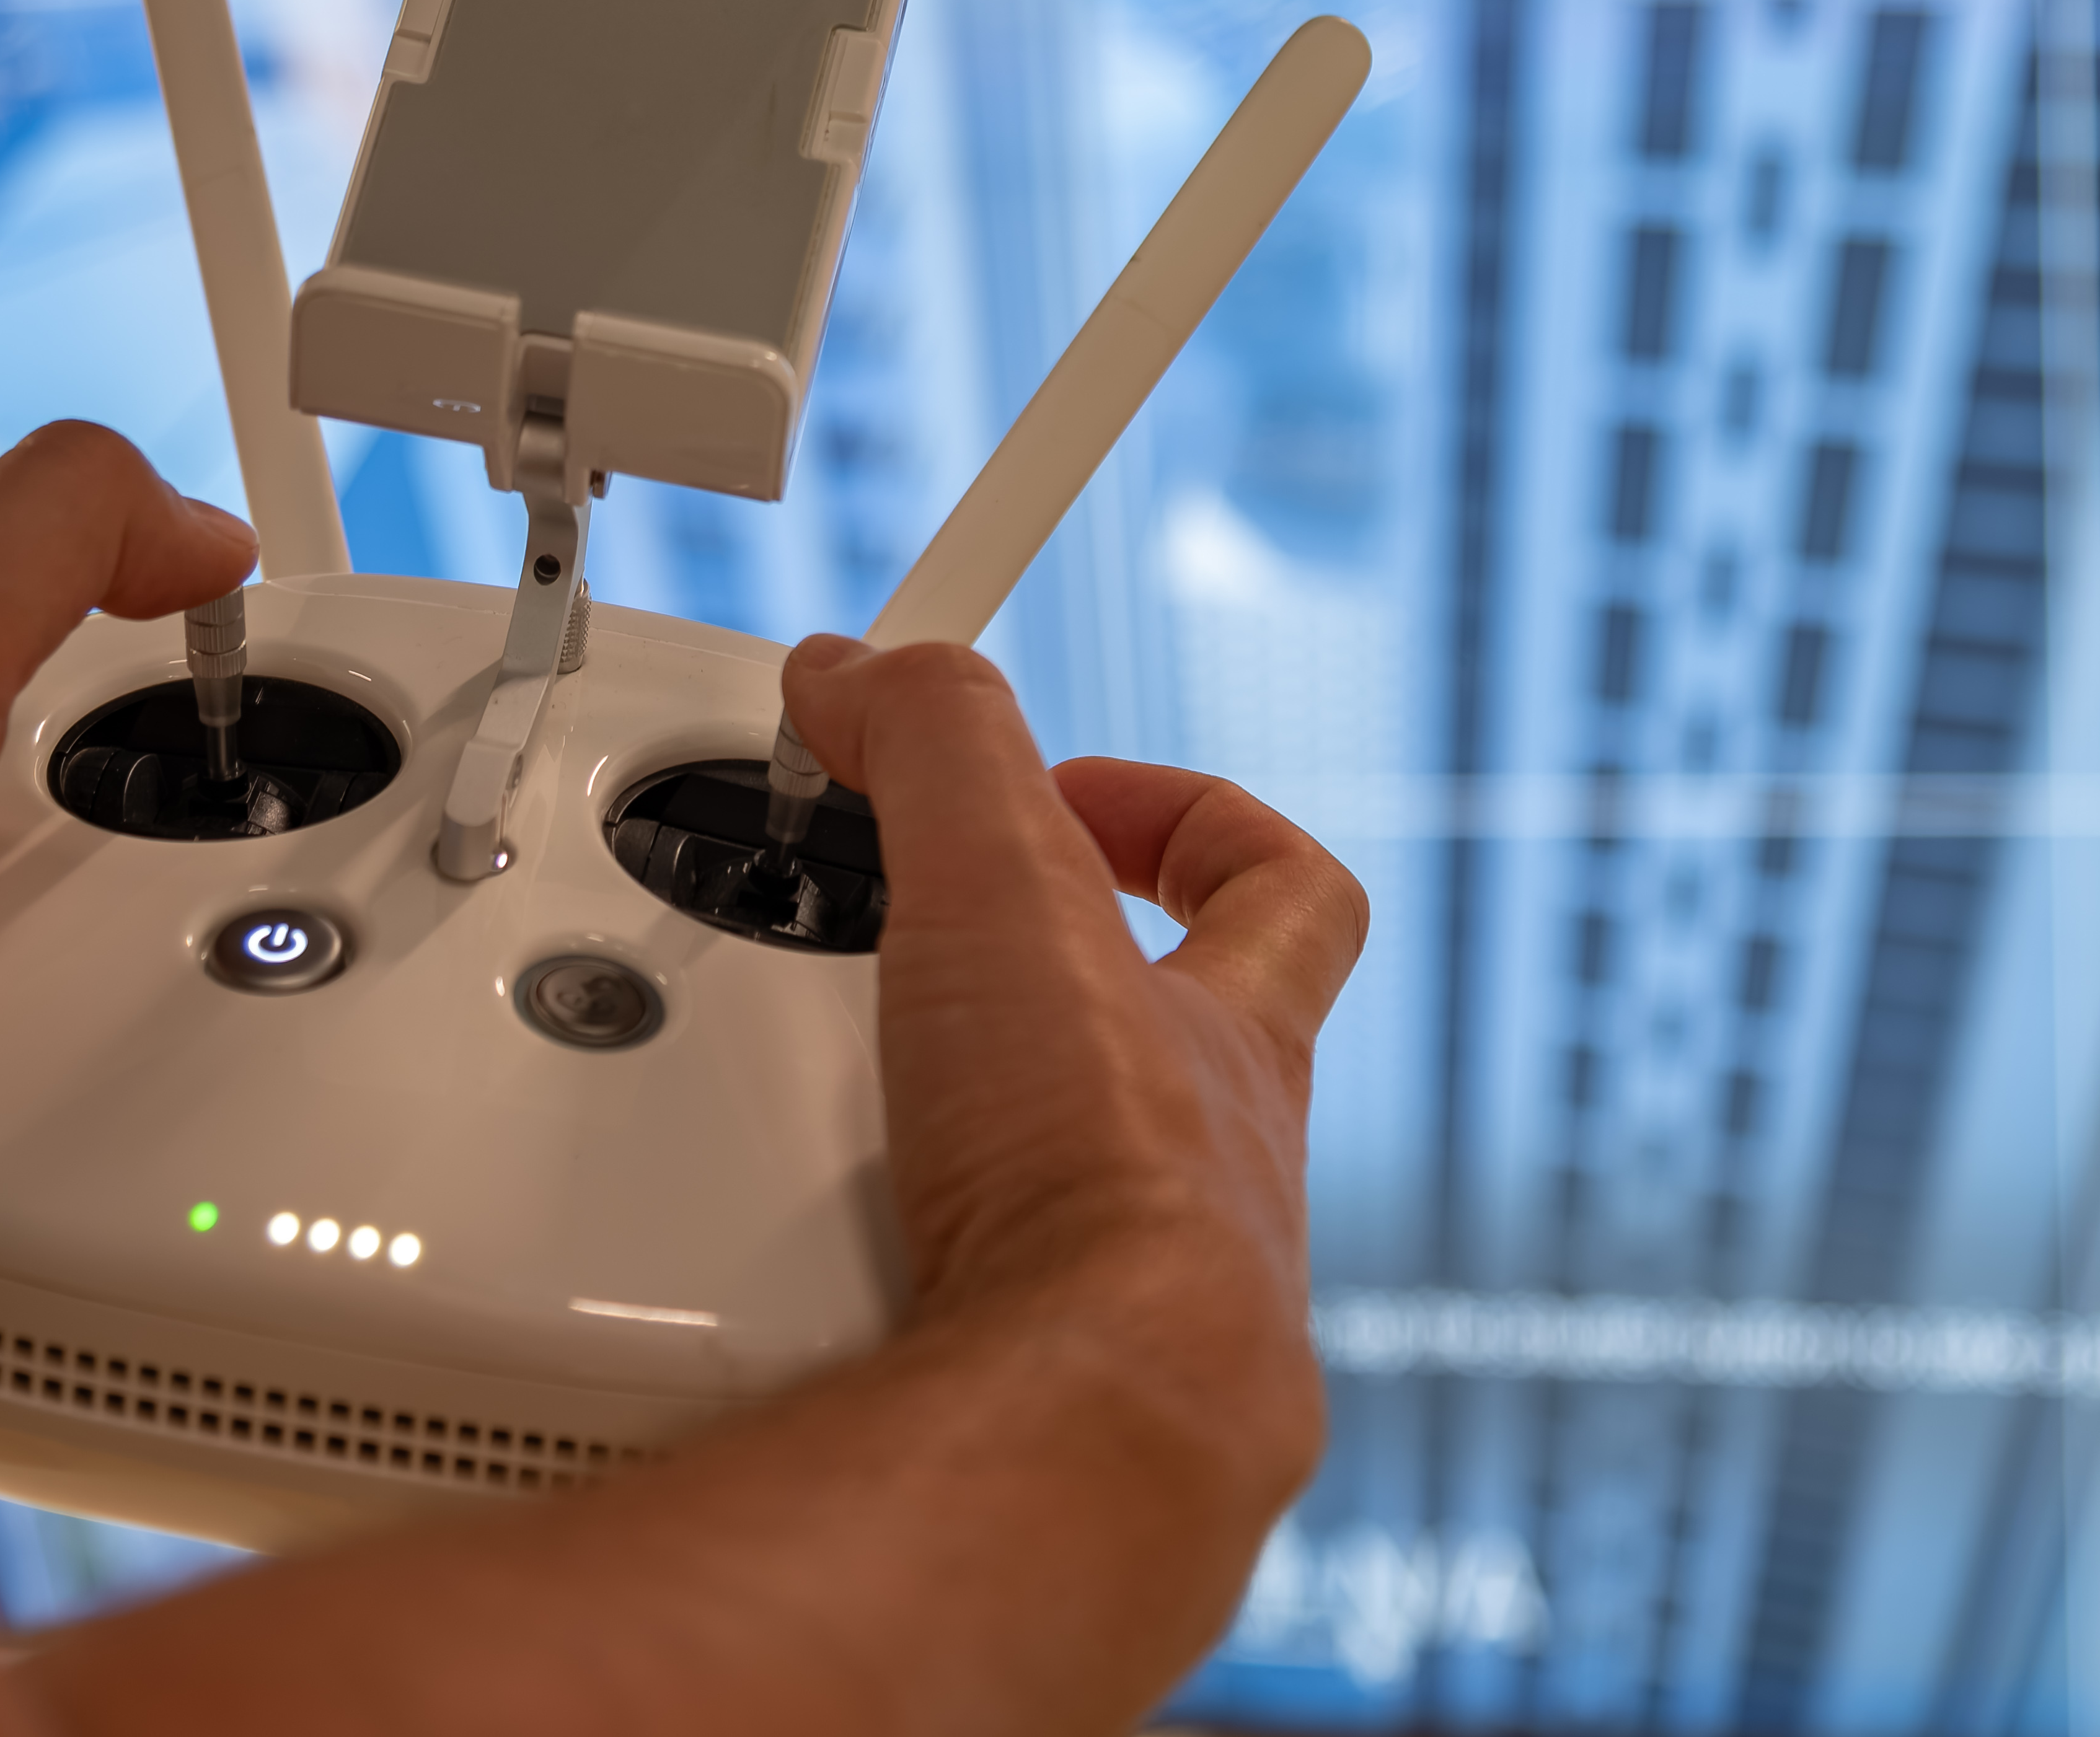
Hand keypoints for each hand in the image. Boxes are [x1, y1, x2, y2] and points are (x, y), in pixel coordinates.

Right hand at [778, 636, 1368, 1594]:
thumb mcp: (1006, 879)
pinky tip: (820, 1260)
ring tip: (836, 1105)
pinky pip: (983, 1314)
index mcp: (1235, 1040)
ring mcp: (1145, 1306)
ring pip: (1082, 1198)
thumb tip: (870, 669)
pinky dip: (900, 1273)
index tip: (1064, 786)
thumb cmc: (1100, 1178)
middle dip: (1051, 993)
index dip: (1185, 815)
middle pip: (1173, 1050)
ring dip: (969, 1138)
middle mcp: (1216, 1179)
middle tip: (928, 955)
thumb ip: (944, 744)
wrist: (1082, 1429)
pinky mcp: (1044, 1403)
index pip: (1280, 889)